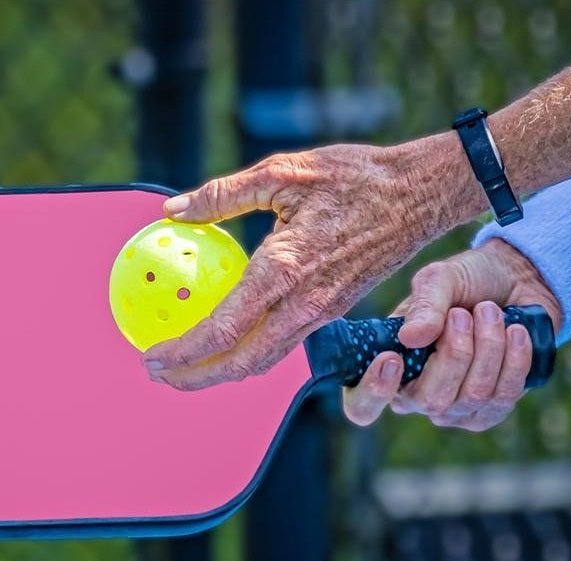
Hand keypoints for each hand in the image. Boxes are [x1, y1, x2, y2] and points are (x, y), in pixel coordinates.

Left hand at [142, 135, 481, 389]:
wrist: (420, 194)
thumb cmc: (354, 177)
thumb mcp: (282, 171)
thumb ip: (222, 195)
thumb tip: (171, 210)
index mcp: (285, 270)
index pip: (224, 330)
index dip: (183, 351)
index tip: (150, 355)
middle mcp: (303, 303)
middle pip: (242, 363)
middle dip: (195, 378)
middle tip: (158, 375)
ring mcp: (322, 312)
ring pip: (264, 359)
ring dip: (222, 371)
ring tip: (186, 366)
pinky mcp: (332, 309)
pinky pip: (283, 343)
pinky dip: (248, 352)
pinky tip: (228, 336)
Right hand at [342, 238, 562, 430]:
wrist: (518, 281)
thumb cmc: (467, 282)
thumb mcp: (440, 280)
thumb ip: (425, 305)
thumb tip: (410, 338)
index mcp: (387, 367)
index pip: (362, 405)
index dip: (373, 392)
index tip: (391, 359)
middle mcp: (415, 396)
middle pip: (432, 400)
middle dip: (456, 352)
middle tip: (463, 313)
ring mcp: (454, 410)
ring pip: (473, 395)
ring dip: (488, 345)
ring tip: (491, 311)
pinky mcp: (491, 410)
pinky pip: (504, 397)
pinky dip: (514, 359)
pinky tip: (515, 331)